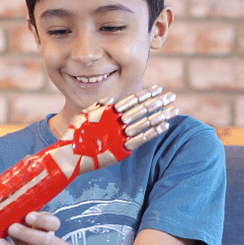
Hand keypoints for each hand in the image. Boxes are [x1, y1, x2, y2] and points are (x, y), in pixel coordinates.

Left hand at [0, 211, 59, 244]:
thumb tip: (1, 209)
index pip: (53, 223)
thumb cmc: (26, 227)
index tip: (28, 216)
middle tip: (11, 229)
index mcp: (48, 226)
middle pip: (43, 240)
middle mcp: (47, 241)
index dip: (42, 220)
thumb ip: (19, 214)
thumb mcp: (26, 218)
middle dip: (26, 234)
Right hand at [56, 86, 178, 176]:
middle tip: (171, 96)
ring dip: (160, 115)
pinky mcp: (121, 148)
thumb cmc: (74, 134)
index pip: (131, 100)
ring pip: (144, 122)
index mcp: (108, 112)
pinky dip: (153, 132)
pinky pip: (141, 138)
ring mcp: (120, 134)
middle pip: (141, 109)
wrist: (70, 155)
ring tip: (173, 109)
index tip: (158, 88)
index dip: (145, 94)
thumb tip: (113, 99)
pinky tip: (164, 126)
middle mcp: (116, 121)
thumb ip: (98, 105)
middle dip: (158, 101)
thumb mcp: (83, 115)